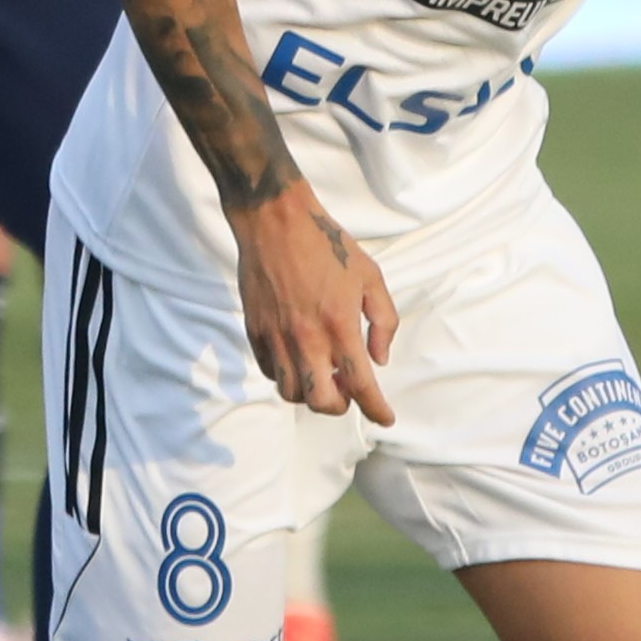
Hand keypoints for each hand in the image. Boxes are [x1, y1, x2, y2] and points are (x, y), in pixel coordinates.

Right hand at [232, 187, 397, 424]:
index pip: (360, 385)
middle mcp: (306, 338)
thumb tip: (380, 358)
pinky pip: (270, 372)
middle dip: (340, 407)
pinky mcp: (255, 331)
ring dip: (311, 394)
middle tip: (350, 394)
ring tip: (324, 376)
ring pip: (292, 393)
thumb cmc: (328, 246)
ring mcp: (276, 337)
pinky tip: (299, 360)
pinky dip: (287, 376)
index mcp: (340, 325)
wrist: (275, 221)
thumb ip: (383, 321)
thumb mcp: (371, 276)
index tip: (385, 419)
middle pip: (321, 401)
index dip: (376, 409)